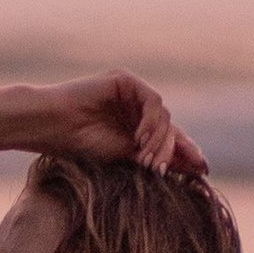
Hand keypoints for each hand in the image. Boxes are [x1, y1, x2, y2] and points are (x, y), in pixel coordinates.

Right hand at [50, 71, 207, 179]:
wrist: (50, 127)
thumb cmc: (78, 145)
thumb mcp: (123, 156)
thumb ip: (152, 156)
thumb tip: (188, 168)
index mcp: (134, 125)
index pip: (168, 137)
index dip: (187, 152)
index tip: (203, 171)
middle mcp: (136, 107)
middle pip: (170, 127)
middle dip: (175, 149)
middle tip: (162, 170)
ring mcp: (132, 93)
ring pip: (164, 116)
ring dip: (159, 140)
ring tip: (145, 159)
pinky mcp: (126, 81)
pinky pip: (152, 102)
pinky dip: (150, 122)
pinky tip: (138, 139)